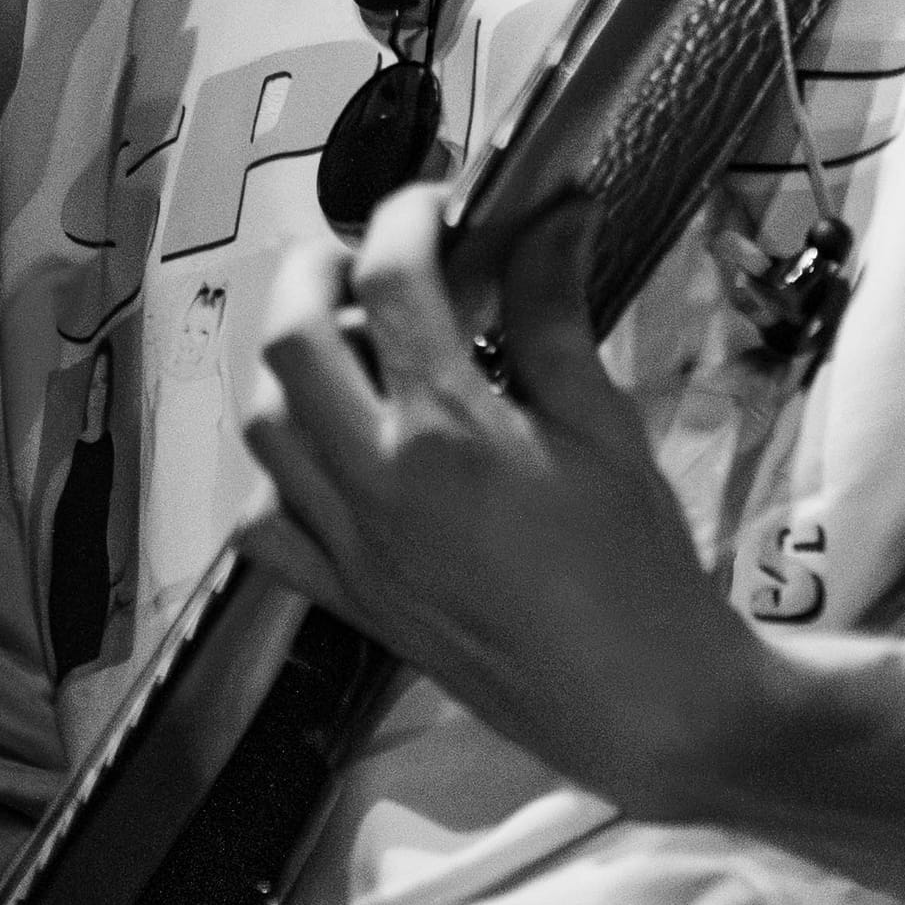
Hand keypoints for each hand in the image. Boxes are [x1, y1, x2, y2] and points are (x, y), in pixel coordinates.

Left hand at [239, 185, 771, 815]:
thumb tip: (552, 217)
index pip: (390, 282)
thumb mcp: (604, 423)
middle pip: (290, 340)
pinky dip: (274, 479)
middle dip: (315, 273)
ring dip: (287, 367)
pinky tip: (322, 456)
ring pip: (263, 427)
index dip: (406, 217)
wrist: (641, 701)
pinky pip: (265, 529)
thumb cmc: (637, 566)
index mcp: (448, 430)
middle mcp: (377, 482)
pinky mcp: (347, 598)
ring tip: (343, 344)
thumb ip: (554, 314)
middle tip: (362, 258)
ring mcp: (350, 545)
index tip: (435, 203)